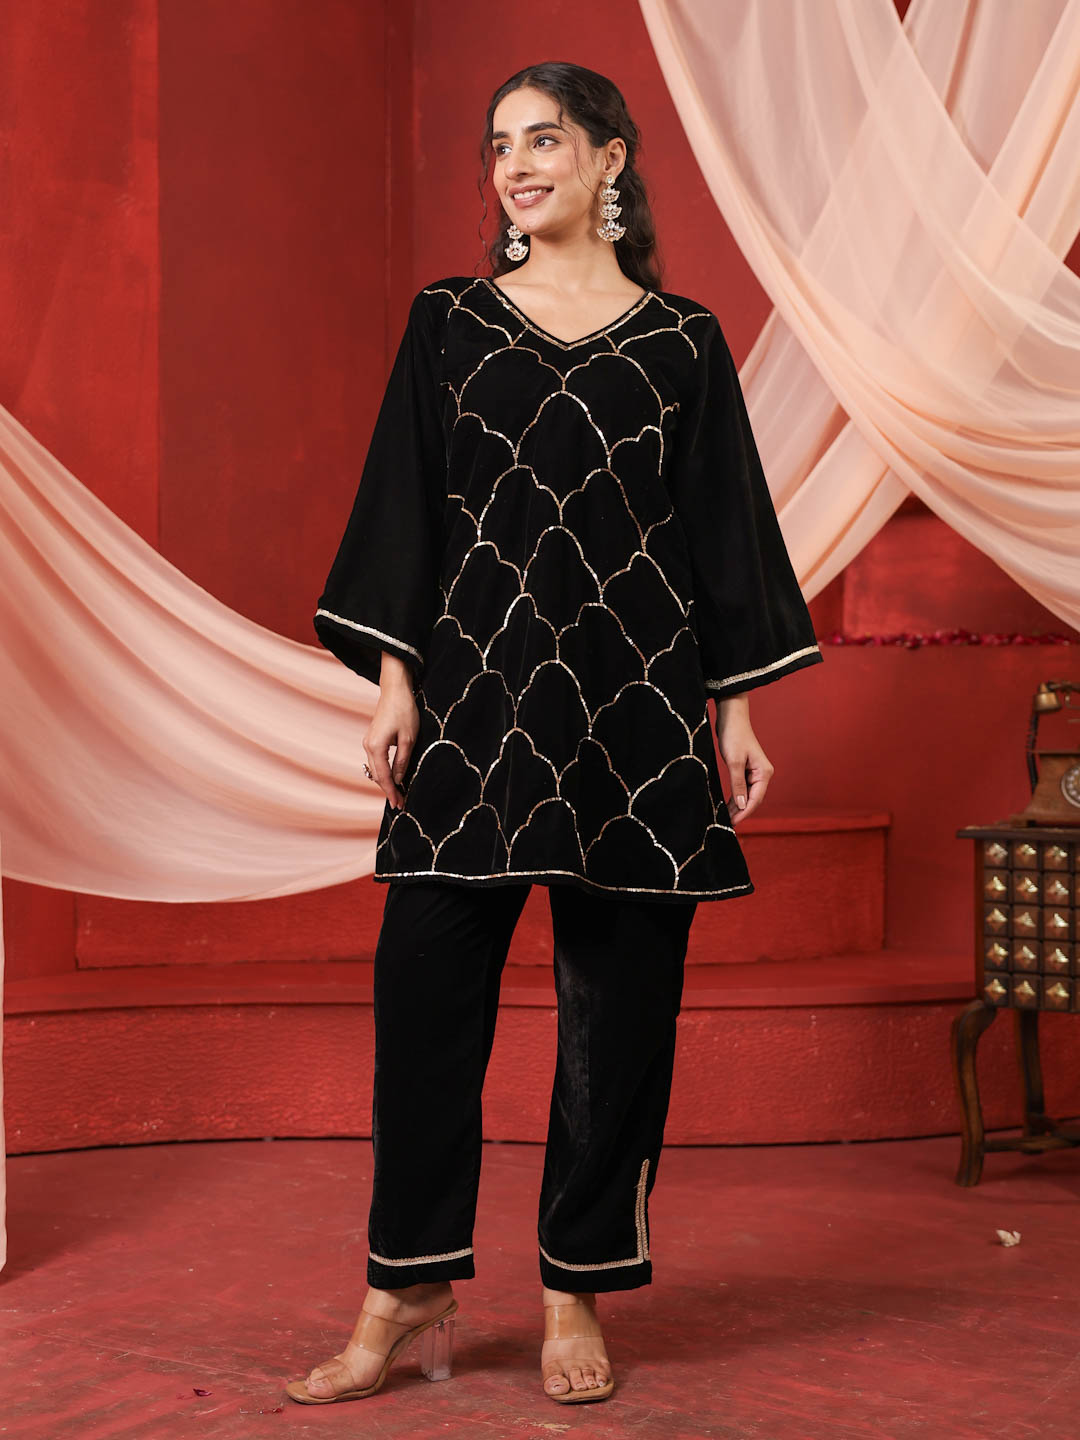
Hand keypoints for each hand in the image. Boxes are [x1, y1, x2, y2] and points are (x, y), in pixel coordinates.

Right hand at [363, 654, 419, 809]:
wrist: (395, 690)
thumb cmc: (404, 711)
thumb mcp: (408, 739)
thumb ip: (402, 761)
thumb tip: (397, 780)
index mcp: (376, 747)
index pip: (383, 777)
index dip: (391, 792)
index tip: (399, 805)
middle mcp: (368, 746)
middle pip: (376, 776)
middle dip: (388, 790)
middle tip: (400, 803)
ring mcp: (368, 742)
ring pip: (375, 769)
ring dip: (385, 781)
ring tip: (398, 793)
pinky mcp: (372, 739)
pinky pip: (376, 761)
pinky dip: (383, 771)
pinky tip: (392, 777)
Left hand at [714, 694, 772, 824]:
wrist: (731, 717)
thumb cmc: (734, 736)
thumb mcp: (734, 761)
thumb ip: (738, 784)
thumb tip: (741, 805)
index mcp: (764, 772)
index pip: (756, 798)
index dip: (745, 812)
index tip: (733, 822)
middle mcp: (762, 774)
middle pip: (753, 799)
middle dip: (741, 812)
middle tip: (727, 823)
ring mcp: (755, 772)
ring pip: (747, 795)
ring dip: (737, 806)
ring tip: (725, 817)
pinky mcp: (746, 770)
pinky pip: (742, 788)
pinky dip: (736, 797)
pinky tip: (727, 805)